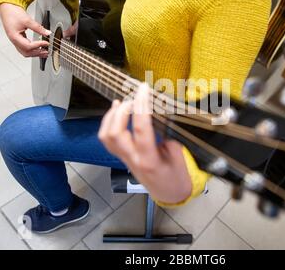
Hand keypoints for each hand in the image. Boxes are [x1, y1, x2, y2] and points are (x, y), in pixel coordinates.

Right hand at [0, 3, 49, 57]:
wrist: (8, 8)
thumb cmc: (13, 13)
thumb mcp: (27, 20)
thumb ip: (38, 28)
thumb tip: (47, 33)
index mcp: (14, 37)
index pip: (28, 46)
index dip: (38, 45)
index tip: (46, 43)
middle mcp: (14, 41)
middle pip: (26, 52)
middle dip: (37, 53)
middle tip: (47, 51)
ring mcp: (15, 41)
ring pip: (25, 52)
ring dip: (35, 53)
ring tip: (44, 52)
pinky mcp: (18, 39)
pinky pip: (24, 48)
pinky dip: (32, 50)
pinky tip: (38, 48)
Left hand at [99, 84, 192, 203]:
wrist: (170, 194)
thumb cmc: (177, 176)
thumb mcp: (179, 155)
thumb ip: (168, 135)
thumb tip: (159, 113)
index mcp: (149, 159)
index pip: (141, 129)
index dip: (141, 106)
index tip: (144, 89)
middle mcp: (133, 159)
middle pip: (115, 133)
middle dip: (122, 110)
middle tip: (135, 98)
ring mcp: (124, 159)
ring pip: (106, 137)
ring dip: (111, 116)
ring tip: (122, 102)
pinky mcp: (122, 157)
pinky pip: (108, 140)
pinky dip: (109, 123)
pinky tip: (117, 112)